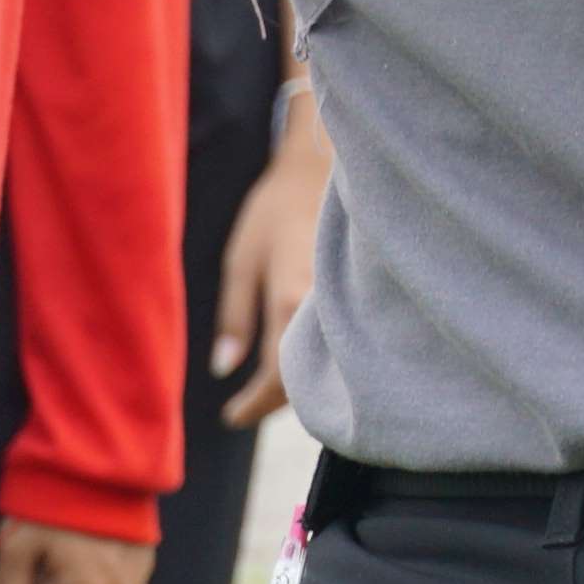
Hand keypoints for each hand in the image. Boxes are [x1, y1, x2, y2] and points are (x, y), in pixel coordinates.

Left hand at [211, 84, 329, 430]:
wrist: (323, 165)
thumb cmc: (274, 210)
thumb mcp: (241, 260)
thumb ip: (235, 317)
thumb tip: (226, 368)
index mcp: (291, 301)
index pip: (277, 376)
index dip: (254, 404)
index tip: (231, 417)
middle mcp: (325, 307)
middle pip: (307, 378)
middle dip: (277, 400)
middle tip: (246, 408)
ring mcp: (347, 300)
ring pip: (328, 363)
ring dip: (300, 381)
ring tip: (269, 388)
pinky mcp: (358, 292)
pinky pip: (342, 340)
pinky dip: (320, 357)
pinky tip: (303, 356)